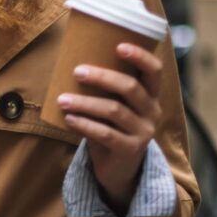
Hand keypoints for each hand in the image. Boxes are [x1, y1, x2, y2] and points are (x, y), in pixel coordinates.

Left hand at [54, 41, 165, 211]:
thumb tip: (73, 63)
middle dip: (102, 77)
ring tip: (62, 99)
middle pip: (130, 87)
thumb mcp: (114, 107)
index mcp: (150, 96)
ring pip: (114, 110)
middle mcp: (152, 112)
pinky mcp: (130, 150)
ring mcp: (143, 132)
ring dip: (85, 103)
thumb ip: (105, 90)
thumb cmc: (112, 129)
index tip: (119, 46)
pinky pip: (105, 134)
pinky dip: (84, 124)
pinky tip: (69, 118)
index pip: (153, 71)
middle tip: (77, 71)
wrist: (119, 170)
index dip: (140, 56)